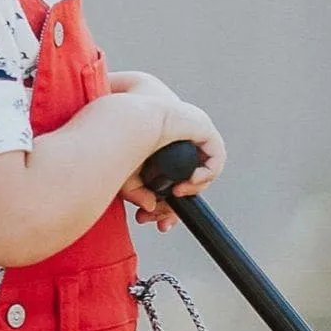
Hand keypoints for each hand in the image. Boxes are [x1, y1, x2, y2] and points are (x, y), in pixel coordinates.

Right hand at [111, 72, 223, 226]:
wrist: (121, 110)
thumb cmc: (116, 135)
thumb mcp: (124, 170)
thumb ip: (135, 191)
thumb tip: (149, 207)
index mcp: (160, 155)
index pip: (169, 187)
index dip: (164, 207)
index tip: (151, 220)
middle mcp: (177, 147)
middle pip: (185, 185)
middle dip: (173, 207)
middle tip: (160, 220)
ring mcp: (190, 135)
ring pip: (201, 174)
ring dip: (192, 190)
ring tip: (176, 195)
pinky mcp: (203, 128)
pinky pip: (215, 156)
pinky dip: (208, 172)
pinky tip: (191, 181)